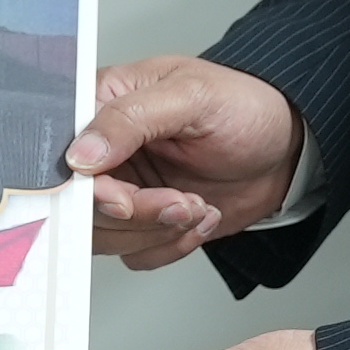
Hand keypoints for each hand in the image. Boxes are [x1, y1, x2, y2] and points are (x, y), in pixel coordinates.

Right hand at [64, 55, 305, 269]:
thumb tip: (81, 153)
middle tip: (179, 202)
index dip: (88, 186)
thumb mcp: (191, 97)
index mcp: (101, 104)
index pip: (63, 154)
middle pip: (80, 205)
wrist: (286, 147)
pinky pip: (134, 253)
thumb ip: (131, 119)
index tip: (122, 198)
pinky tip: (199, 216)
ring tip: (195, 206)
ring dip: (156, 231)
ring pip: (104, 236)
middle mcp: (104, 150)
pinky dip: (170, 245)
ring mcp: (123, 186)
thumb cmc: (244, 106)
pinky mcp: (143, 220)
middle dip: (135, 214)